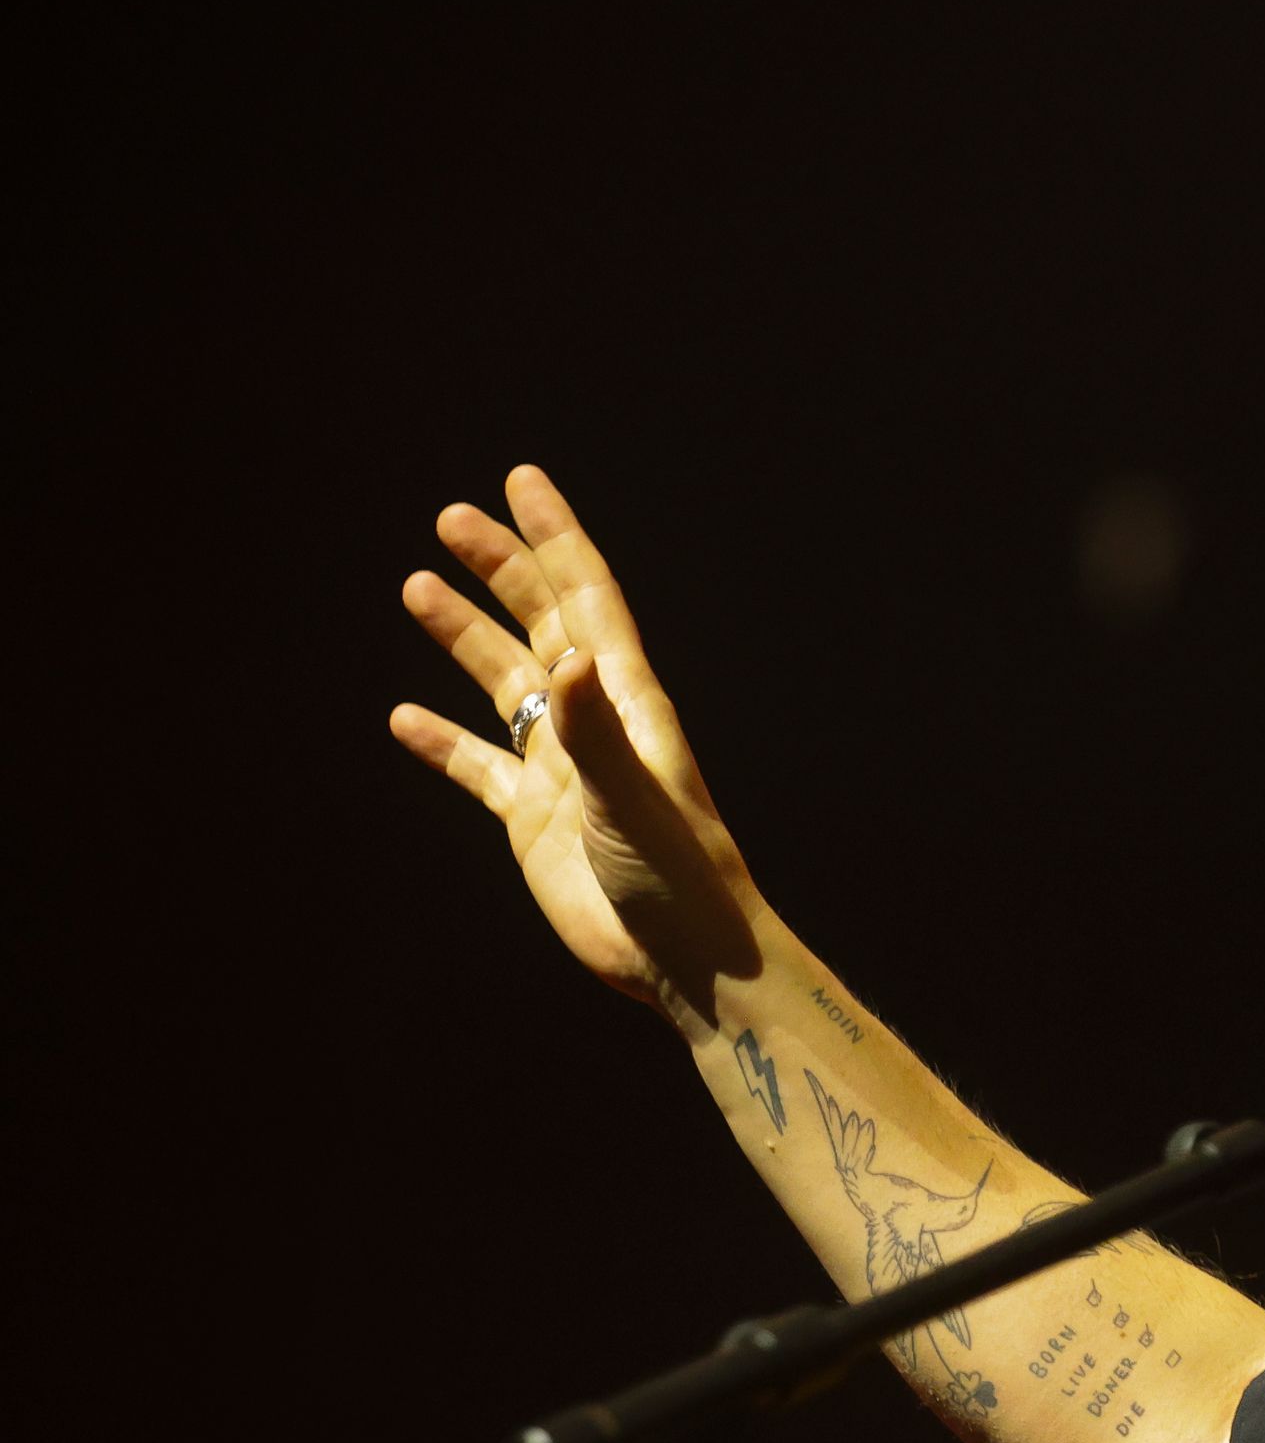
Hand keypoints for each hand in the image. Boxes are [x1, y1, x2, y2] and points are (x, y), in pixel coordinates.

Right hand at [388, 467, 766, 1019]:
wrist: (684, 961)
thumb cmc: (678, 879)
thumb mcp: (632, 798)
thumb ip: (595, 732)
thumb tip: (569, 657)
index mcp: (628, 703)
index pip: (586, 599)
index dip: (554, 538)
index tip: (521, 481)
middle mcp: (594, 724)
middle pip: (540, 625)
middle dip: (500, 569)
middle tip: (448, 518)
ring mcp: (562, 770)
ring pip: (504, 685)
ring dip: (464, 638)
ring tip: (415, 587)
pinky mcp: (535, 821)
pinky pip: (479, 767)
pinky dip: (441, 741)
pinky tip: (402, 718)